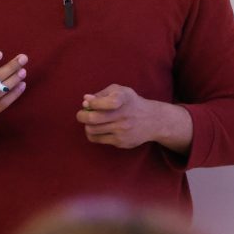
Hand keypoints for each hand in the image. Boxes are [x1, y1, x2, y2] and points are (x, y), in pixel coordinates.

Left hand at [77, 84, 191, 152]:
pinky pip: (98, 139)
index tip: (88, 103)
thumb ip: (102, 94)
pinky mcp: (121, 142)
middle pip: (93, 118)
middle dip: (82, 116)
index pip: (107, 101)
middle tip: (81, 115)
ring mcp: (122, 130)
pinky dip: (93, 134)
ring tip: (90, 122)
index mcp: (124, 98)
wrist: (152, 120)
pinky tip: (98, 129)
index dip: (93, 103)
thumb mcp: (121, 91)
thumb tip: (85, 100)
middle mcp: (124, 115)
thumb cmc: (131, 103)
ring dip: (87, 126)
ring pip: (92, 130)